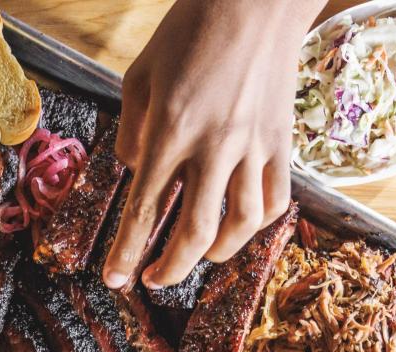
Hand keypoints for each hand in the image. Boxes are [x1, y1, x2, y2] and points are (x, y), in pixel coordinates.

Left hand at [102, 0, 318, 288]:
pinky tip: (236, 226)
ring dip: (214, 255)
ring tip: (195, 257)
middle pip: (195, 233)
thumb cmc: (191, 30)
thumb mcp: (141, 75)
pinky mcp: (282, 142)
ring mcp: (254, 147)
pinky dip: (255, 225)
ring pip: (240, 227)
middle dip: (169, 268)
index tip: (114, 280)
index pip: (144, 209)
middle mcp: (215, 146)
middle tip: (152, 279)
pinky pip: (274, 201)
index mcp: (172, 130)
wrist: (255, 0)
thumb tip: (136, 173)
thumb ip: (132, 130)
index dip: (126, 253)